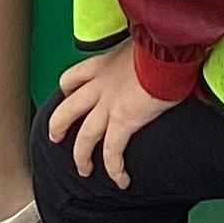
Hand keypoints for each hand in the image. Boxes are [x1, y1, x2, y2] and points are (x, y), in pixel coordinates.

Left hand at [47, 40, 171, 188]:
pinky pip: (113, 152)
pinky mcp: (124, 120)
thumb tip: (149, 54)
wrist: (167, 47)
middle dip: (58, 126)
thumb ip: (136, 53)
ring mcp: (108, 104)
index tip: (69, 98)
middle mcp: (100, 85)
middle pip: (67, 110)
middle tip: (56, 137)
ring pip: (84, 137)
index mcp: (102, 64)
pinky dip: (115, 169)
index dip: (67, 91)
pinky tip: (121, 180)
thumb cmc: (160, 41)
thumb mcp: (139, 43)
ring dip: (81, 157)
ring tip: (84, 170)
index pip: (73, 77)